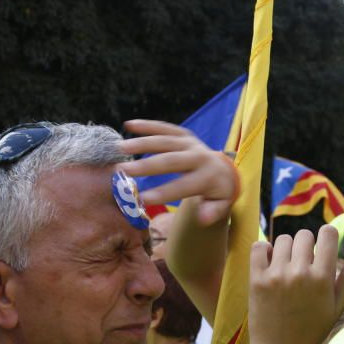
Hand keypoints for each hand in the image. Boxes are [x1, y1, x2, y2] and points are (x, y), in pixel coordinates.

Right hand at [117, 119, 238, 225]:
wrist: (223, 169)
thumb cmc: (216, 190)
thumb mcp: (220, 204)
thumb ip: (212, 212)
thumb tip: (203, 219)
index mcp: (207, 175)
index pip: (183, 186)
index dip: (164, 193)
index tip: (142, 199)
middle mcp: (198, 155)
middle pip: (170, 160)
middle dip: (146, 165)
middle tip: (123, 170)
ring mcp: (190, 142)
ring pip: (165, 140)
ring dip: (142, 143)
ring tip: (121, 148)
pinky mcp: (183, 134)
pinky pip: (165, 127)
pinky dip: (147, 125)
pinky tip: (128, 124)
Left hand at [248, 225, 343, 343]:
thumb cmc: (312, 328)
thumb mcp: (337, 305)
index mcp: (322, 277)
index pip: (327, 233)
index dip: (326, 237)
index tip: (322, 247)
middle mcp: (299, 272)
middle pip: (304, 235)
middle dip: (306, 245)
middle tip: (303, 263)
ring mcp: (276, 275)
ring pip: (283, 240)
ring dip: (286, 249)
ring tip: (287, 267)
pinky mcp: (256, 279)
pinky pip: (259, 247)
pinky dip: (264, 250)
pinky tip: (271, 264)